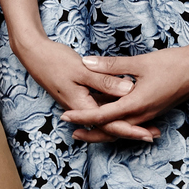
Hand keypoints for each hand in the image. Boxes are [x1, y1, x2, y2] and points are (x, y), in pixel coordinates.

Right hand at [9, 30, 140, 135]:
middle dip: (133, 130)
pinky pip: (102, 107)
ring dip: (126, 121)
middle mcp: (83, 108)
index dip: (131, 130)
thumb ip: (105, 81)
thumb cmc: (55, 60)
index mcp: (83, 106)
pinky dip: (116, 109)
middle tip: (155, 134)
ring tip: (149, 123)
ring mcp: (82, 102)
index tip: (148, 134)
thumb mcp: (81, 69)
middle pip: (111, 126)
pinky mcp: (82, 95)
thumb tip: (128, 90)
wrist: (33, 55)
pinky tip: (128, 103)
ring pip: (107, 117)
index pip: (111, 124)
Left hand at [59, 44, 188, 142]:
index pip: (102, 116)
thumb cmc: (172, 64)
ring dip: (104, 127)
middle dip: (90, 131)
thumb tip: (87, 62)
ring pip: (121, 127)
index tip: (65, 117)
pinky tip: (112, 114)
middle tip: (71, 130)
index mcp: (136, 104)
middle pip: (111, 129)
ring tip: (86, 124)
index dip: (82, 117)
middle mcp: (142, 115)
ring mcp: (149, 115)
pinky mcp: (154, 110)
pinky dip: (118, 121)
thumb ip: (112, 66)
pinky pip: (131, 121)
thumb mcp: (140, 63)